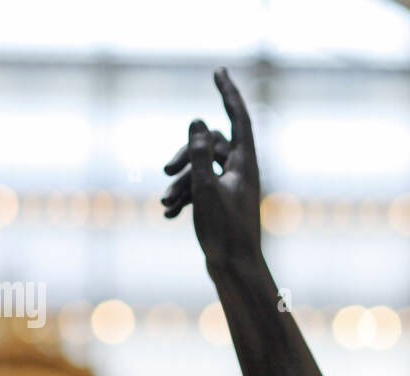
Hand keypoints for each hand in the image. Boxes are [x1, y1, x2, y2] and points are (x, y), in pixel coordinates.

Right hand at [161, 68, 261, 272]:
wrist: (234, 270)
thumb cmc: (224, 232)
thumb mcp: (205, 189)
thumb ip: (199, 154)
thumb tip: (197, 120)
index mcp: (245, 164)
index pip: (238, 118)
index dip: (228, 93)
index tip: (218, 70)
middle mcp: (241, 172)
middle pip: (209, 145)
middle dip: (185, 153)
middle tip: (165, 168)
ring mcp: (231, 187)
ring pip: (200, 169)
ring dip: (179, 182)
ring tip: (164, 202)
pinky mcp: (221, 203)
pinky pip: (199, 188)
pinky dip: (183, 197)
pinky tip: (168, 214)